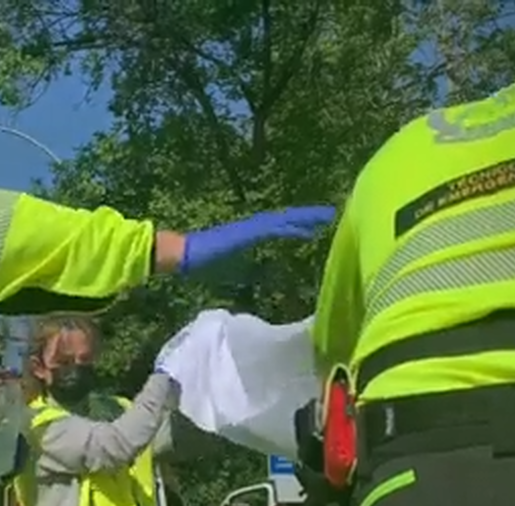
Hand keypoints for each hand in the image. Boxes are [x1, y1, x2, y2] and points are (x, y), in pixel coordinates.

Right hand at [180, 206, 335, 272]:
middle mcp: (253, 227)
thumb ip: (247, 270)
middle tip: (330, 215)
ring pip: (284, 220)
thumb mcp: (232, 270)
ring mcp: (250, 228)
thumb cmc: (202, 264)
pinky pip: (273, 228)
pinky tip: (306, 227)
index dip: (298, 226)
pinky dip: (290, 226)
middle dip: (308, 217)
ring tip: (326, 216)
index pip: (280, 227)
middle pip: (286, 219)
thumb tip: (259, 280)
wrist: (184, 255)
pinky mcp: (247, 232)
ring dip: (305, 218)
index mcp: (250, 235)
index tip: (316, 227)